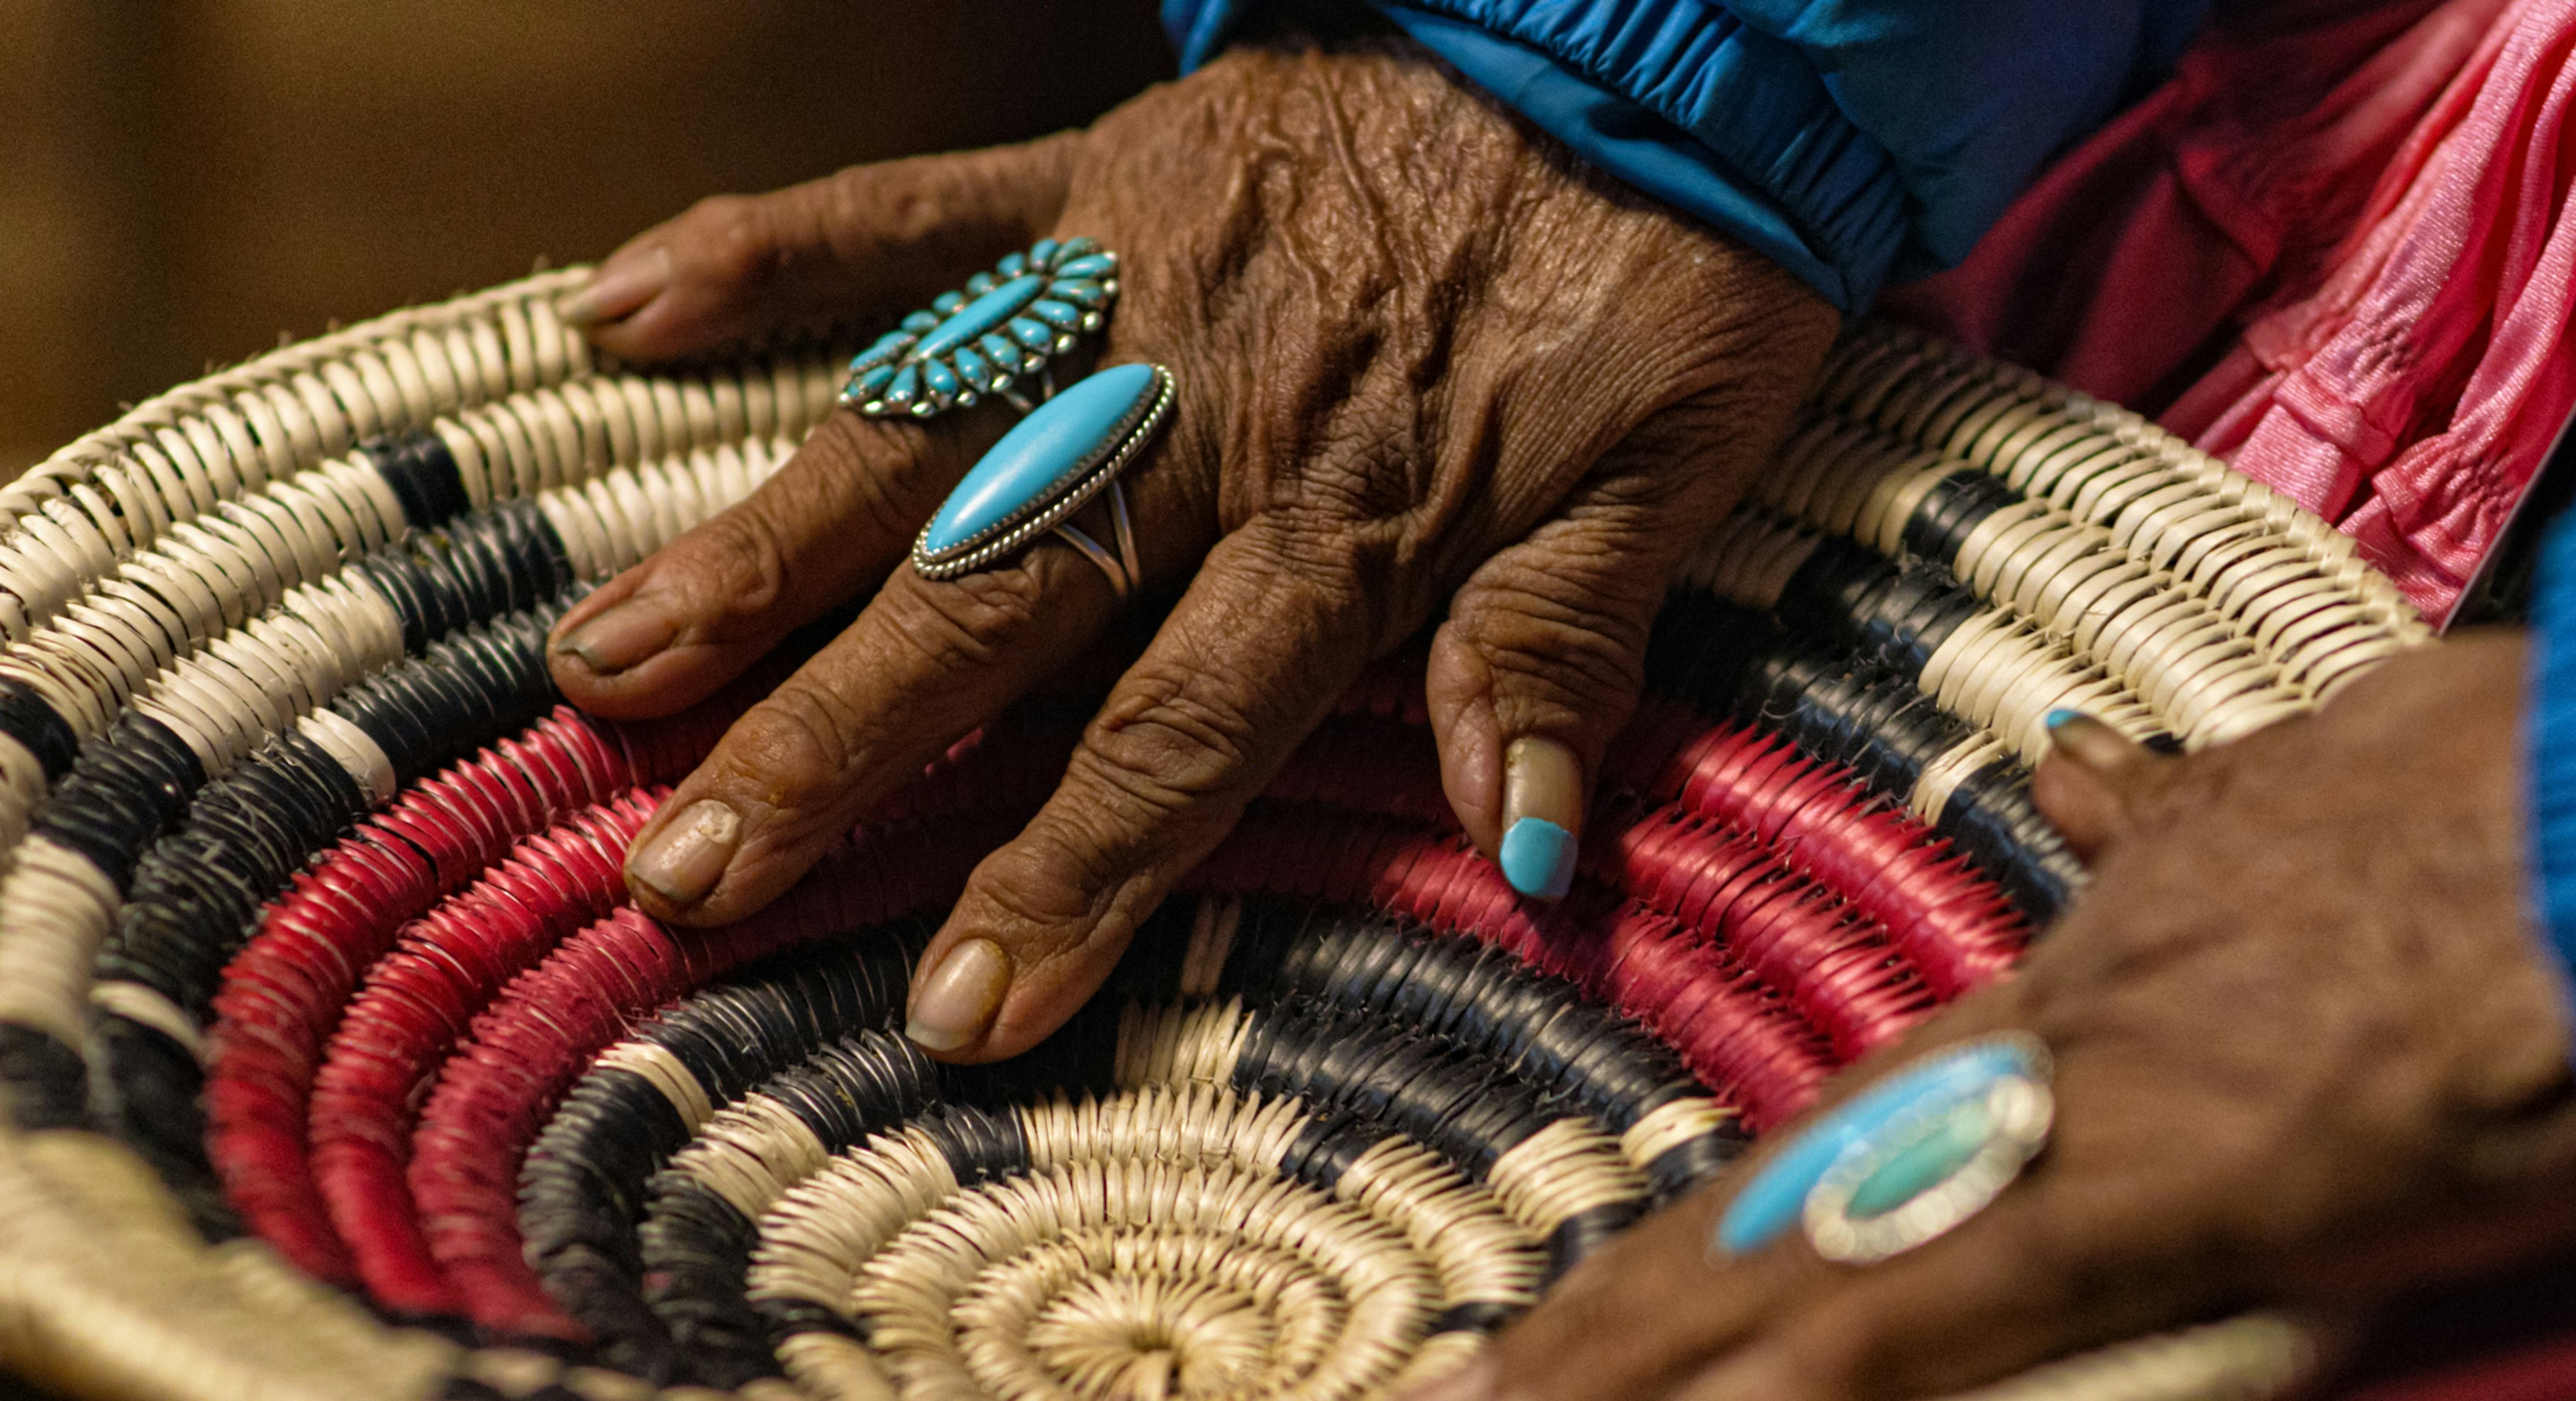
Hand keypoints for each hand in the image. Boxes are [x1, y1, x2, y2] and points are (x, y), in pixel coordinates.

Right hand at [547, 38, 1835, 1059]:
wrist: (1655, 36)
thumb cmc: (1667, 271)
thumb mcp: (1665, 475)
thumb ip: (1564, 652)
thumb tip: (1524, 850)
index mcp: (1347, 518)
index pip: (1181, 730)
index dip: (1071, 872)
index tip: (959, 1001)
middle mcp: (1205, 415)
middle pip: (998, 603)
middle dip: (839, 745)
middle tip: (685, 869)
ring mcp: (1131, 281)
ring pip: (915, 432)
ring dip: (757, 550)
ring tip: (608, 663)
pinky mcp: (1098, 167)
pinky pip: (914, 206)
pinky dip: (770, 247)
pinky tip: (618, 308)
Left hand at [1444, 633, 2575, 1399]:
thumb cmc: (2473, 809)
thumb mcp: (2278, 795)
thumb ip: (2158, 821)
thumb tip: (2081, 781)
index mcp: (2048, 1002)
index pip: (1806, 1154)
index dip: (1675, 1248)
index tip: (1566, 1316)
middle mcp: (2013, 1064)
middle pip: (1754, 1221)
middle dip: (1601, 1328)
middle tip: (1466, 1394)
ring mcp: (2063, 1128)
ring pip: (1789, 1266)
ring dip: (1633, 1359)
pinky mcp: (2153, 1189)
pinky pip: (1930, 1303)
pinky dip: (1797, 1371)